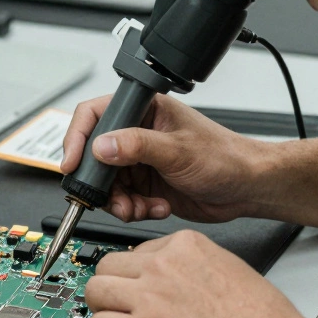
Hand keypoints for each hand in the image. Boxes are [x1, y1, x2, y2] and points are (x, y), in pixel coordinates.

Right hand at [60, 93, 267, 222]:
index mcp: (145, 110)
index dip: (78, 138)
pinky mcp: (146, 184)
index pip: (95, 114)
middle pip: (96, 155)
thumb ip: (137, 146)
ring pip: (108, 183)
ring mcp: (141, 160)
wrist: (246, 189)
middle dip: (101, 182)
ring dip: (119, 201)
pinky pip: (124, 199)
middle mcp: (138, 133)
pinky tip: (156, 207)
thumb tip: (102, 146)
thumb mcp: (178, 150)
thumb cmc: (225, 157)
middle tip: (108, 198)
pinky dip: (134, 208)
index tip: (71, 163)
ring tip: (138, 207)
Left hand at [84, 230, 311, 317]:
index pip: (137, 250)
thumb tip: (171, 273)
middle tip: (121, 304)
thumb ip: (192, 264)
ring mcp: (149, 298)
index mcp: (185, 245)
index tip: (139, 288)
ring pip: (95, 291)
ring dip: (102, 308)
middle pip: (108, 265)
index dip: (136, 273)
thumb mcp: (227, 266)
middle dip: (112, 286)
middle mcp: (163, 265)